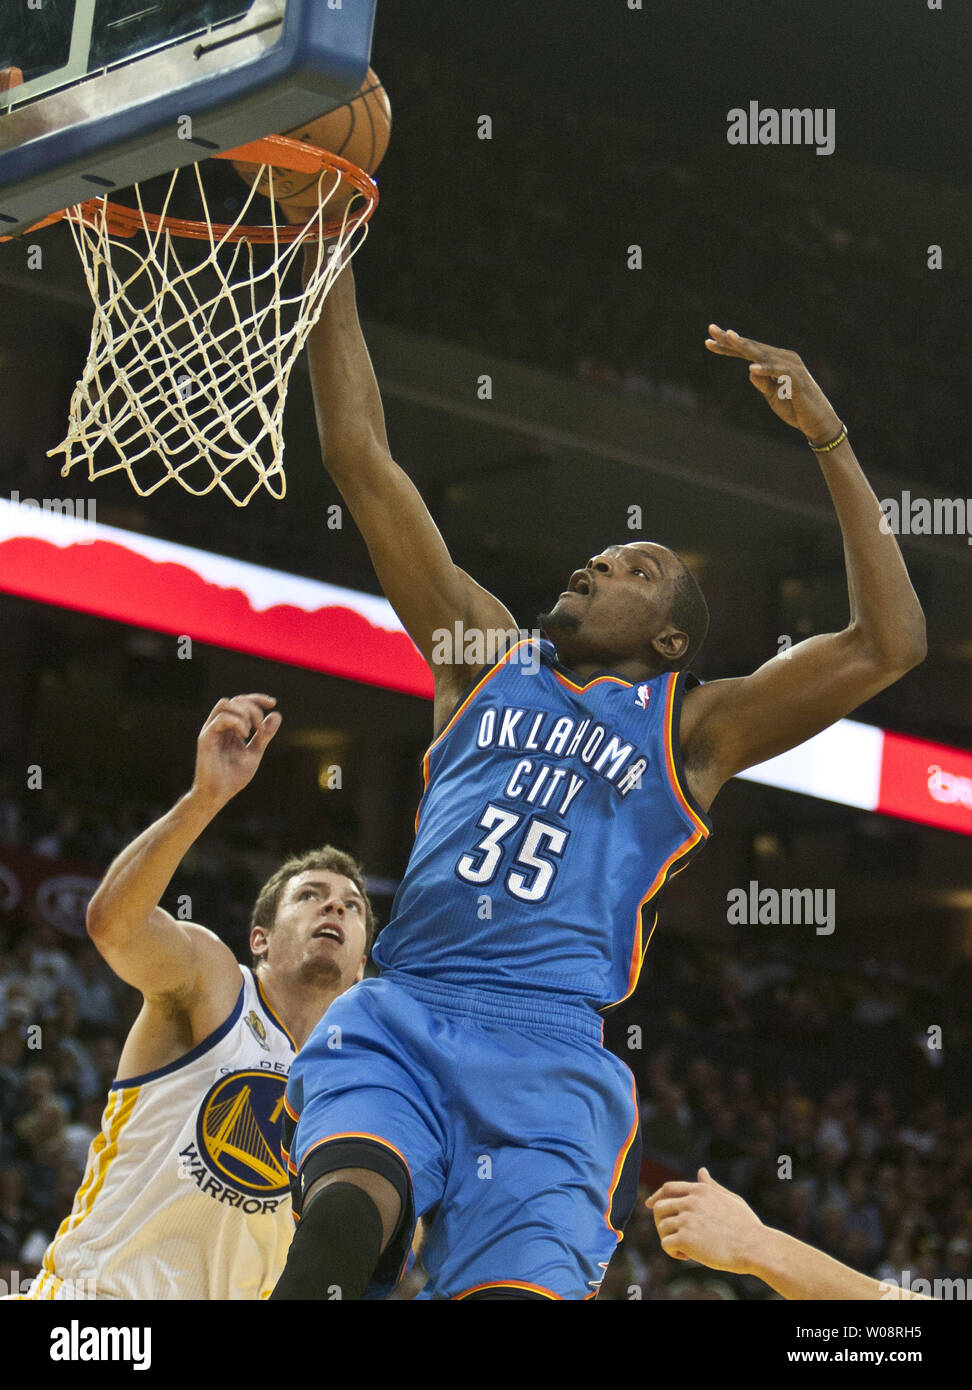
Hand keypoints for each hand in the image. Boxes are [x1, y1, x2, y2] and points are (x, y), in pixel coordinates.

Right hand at [191, 695, 280, 810]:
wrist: (218, 794)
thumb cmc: (233, 777)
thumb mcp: (255, 753)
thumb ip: (264, 735)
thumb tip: (277, 715)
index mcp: (230, 728)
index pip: (242, 703)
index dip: (257, 699)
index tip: (273, 703)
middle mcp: (219, 726)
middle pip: (236, 700)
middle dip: (254, 708)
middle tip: (261, 729)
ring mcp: (211, 730)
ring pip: (225, 704)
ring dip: (243, 713)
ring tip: (251, 732)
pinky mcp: (206, 738)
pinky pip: (220, 718)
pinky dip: (237, 722)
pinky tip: (245, 735)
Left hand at [645, 1167, 763, 1273]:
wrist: (754, 1246)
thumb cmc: (747, 1226)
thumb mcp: (730, 1199)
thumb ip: (711, 1186)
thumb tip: (701, 1171)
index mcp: (700, 1190)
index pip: (668, 1188)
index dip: (657, 1196)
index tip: (648, 1205)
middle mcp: (690, 1201)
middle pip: (659, 1207)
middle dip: (661, 1221)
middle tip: (673, 1236)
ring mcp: (687, 1219)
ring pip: (661, 1227)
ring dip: (669, 1239)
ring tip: (685, 1248)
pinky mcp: (685, 1238)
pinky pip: (665, 1244)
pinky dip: (672, 1252)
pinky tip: (687, 1256)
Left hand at [706, 325, 842, 444]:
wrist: (818, 423)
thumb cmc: (795, 408)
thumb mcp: (773, 396)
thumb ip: (762, 383)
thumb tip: (750, 370)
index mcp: (775, 363)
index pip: (748, 353)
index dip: (728, 347)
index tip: (708, 341)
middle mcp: (783, 359)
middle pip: (753, 348)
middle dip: (731, 340)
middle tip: (712, 329)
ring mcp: (791, 367)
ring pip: (764, 354)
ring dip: (746, 347)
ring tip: (729, 338)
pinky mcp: (798, 379)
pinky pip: (779, 371)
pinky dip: (766, 369)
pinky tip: (751, 368)